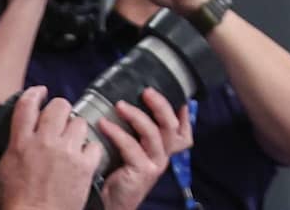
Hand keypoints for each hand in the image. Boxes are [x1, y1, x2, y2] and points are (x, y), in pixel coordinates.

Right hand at [0, 87, 103, 209]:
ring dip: (76, 129)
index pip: (28, 104)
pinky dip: (90, 150)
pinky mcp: (85, 164)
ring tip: (71, 140)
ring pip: (80, 122)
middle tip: (59, 119)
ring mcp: (67, 151)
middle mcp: (45, 141)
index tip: (40, 92)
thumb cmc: (14, 204)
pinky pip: (94, 145)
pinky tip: (83, 157)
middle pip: (60, 106)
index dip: (35, 93)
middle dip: (60, 110)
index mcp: (21, 143)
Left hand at [93, 89, 188, 209]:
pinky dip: (117, 132)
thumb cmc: (119, 176)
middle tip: (146, 91)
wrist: (110, 204)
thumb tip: (126, 107)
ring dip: (136, 115)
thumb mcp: (133, 153)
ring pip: (153, 133)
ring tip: (119, 105)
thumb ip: (136, 135)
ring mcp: (155, 164)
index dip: (184, 115)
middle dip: (160, 105)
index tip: (177, 97)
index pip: (183, 132)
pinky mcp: (142, 171)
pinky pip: (131, 146)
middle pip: (171, 126)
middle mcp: (163, 157)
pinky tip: (104, 125)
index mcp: (164, 151)